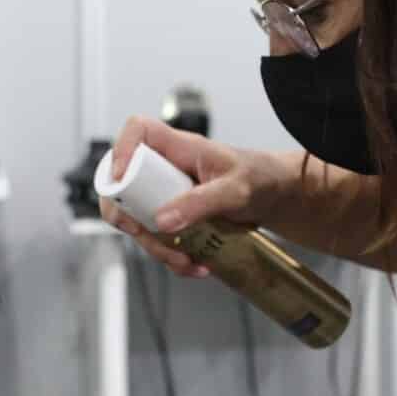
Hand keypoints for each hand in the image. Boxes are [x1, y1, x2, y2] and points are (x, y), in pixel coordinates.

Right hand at [99, 115, 291, 277]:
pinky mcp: (174, 216)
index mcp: (180, 147)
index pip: (138, 130)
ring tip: (184, 261)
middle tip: (144, 235)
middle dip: (129, 217)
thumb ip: (202, 202)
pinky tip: (195, 265)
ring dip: (155, 246)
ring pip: (139, 218)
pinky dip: (171, 256)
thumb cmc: (260, 178)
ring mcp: (167, 192)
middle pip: (124, 184)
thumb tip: (162, 221)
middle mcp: (166, 168)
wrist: (275, 198)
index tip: (121, 179)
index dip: (121, 150)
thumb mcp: (235, 190)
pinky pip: (159, 237)